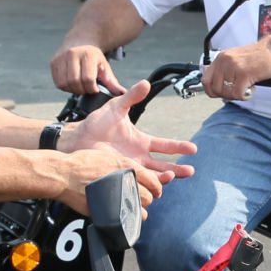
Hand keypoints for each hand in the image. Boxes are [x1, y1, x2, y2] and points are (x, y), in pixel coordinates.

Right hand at [51, 43, 124, 95]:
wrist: (80, 41)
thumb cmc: (94, 57)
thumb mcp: (104, 66)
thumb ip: (112, 81)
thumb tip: (121, 93)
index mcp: (88, 54)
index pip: (87, 78)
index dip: (91, 88)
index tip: (95, 89)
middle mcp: (72, 54)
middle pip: (74, 81)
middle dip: (81, 90)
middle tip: (86, 89)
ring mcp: (61, 57)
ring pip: (64, 83)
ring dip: (72, 90)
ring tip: (79, 87)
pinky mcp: (53, 62)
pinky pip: (57, 82)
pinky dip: (64, 87)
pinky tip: (72, 84)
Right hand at [55, 147, 161, 215]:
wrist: (64, 174)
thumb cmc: (81, 163)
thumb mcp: (106, 156)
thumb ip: (121, 165)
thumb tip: (132, 172)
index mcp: (126, 166)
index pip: (152, 179)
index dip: (156, 186)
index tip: (156, 190)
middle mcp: (124, 181)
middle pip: (148, 195)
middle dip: (149, 199)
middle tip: (147, 200)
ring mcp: (116, 196)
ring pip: (139, 207)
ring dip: (140, 209)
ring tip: (138, 210)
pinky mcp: (107, 209)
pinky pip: (126, 217)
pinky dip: (131, 219)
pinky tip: (130, 219)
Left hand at [70, 79, 196, 180]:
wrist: (77, 139)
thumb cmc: (96, 123)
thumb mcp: (116, 107)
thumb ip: (131, 96)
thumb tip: (146, 83)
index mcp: (141, 142)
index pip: (164, 145)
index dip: (179, 147)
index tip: (193, 148)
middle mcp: (139, 157)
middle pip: (163, 165)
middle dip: (178, 169)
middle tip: (190, 171)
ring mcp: (130, 168)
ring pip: (152, 177)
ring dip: (164, 178)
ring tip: (172, 176)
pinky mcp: (120, 176)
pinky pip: (135, 183)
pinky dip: (145, 186)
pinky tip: (152, 188)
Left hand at [200, 39, 270, 101]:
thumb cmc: (259, 57)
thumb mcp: (236, 60)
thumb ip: (225, 71)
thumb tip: (217, 89)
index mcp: (221, 58)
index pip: (205, 80)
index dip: (212, 91)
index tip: (222, 93)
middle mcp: (225, 61)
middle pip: (215, 89)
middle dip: (226, 95)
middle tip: (238, 91)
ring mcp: (234, 67)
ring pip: (226, 93)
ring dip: (237, 95)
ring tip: (246, 87)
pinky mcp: (244, 74)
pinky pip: (238, 94)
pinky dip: (245, 95)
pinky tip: (252, 88)